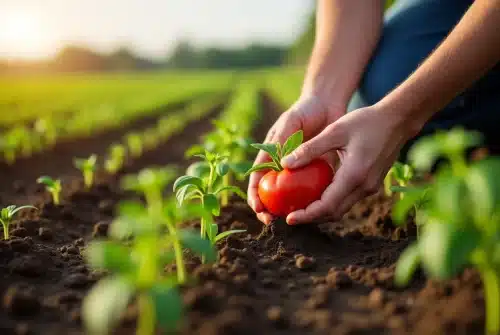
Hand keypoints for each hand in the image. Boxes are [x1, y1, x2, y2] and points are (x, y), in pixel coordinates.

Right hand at [247, 95, 344, 224]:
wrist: (327, 104)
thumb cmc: (304, 110)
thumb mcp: (290, 122)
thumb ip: (281, 140)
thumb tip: (276, 164)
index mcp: (269, 156)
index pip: (256, 180)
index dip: (254, 196)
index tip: (259, 208)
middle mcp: (281, 166)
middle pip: (270, 193)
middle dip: (268, 210)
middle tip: (272, 221)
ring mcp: (298, 171)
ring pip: (290, 196)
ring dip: (289, 210)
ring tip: (292, 220)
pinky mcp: (315, 171)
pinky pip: (312, 190)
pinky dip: (311, 200)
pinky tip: (315, 209)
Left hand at [280, 104, 416, 224]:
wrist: (397, 121)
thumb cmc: (365, 121)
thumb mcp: (334, 131)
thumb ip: (309, 149)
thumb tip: (284, 164)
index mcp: (354, 175)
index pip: (327, 206)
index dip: (307, 215)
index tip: (289, 218)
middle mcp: (364, 187)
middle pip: (334, 213)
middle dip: (311, 218)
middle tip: (290, 216)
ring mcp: (370, 187)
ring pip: (342, 209)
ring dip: (321, 212)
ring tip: (300, 208)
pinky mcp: (372, 184)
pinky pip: (348, 200)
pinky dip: (332, 203)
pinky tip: (317, 196)